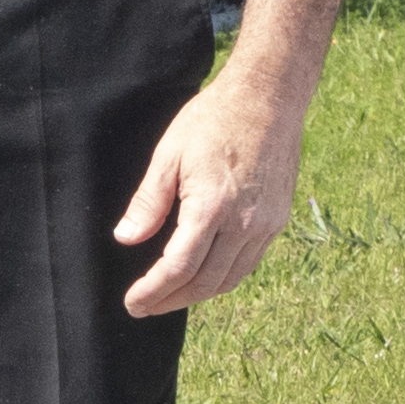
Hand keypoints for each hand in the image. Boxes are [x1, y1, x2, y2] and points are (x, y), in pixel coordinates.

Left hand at [109, 71, 312, 318]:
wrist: (269, 97)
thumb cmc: (214, 119)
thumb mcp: (169, 154)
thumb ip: (148, 202)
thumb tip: (126, 238)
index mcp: (212, 207)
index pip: (179, 267)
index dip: (153, 291)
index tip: (133, 303)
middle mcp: (244, 223)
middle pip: (206, 283)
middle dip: (172, 300)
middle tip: (145, 306)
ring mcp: (266, 224)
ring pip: (231, 279)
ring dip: (199, 294)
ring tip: (171, 296)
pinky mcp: (277, 219)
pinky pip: (249, 263)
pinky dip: (224, 277)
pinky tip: (204, 274)